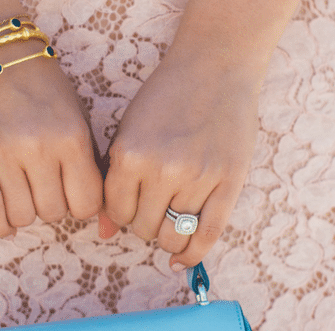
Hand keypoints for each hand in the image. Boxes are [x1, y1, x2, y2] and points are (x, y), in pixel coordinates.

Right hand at [0, 0, 103, 237]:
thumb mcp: (77, 118)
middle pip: (54, 212)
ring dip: (24, 213)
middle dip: (51, 206)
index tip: (71, 196)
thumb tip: (105, 223)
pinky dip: (0, 225)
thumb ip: (89, 164)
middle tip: (42, 188)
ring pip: (22, 215)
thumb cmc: (41, 89)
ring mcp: (1, 150)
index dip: (81, 206)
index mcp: (72, 135)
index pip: (87, 203)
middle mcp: (38, 145)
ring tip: (21, 194)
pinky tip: (4, 220)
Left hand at [100, 48, 259, 270]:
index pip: (117, 212)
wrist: (215, 68)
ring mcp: (199, 178)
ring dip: (168, 238)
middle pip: (145, 228)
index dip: (121, 215)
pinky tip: (183, 259)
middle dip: (146, 225)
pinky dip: (193, 254)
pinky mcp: (229, 183)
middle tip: (155, 209)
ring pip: (174, 236)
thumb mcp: (128, 131)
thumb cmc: (166, 98)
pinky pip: (209, 234)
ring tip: (171, 224)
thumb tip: (105, 234)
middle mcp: (162, 170)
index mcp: (130, 155)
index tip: (131, 206)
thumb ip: (114, 180)